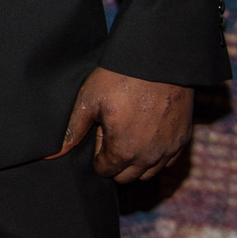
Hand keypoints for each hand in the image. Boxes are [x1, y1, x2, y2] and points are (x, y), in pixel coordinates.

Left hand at [50, 66, 193, 182]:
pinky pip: (168, 160)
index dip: (98, 154)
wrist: (157, 61)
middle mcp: (149, 158)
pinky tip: (148, 132)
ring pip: (149, 172)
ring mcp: (169, 150)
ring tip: (129, 132)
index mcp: (123, 151)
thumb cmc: (119, 79)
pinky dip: (156, 154)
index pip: (105, 171)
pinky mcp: (183, 140)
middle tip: (113, 132)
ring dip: (136, 161)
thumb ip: (72, 131)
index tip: (100, 132)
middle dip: (115, 162)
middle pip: (127, 177)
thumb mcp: (88, 102)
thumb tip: (53, 154)